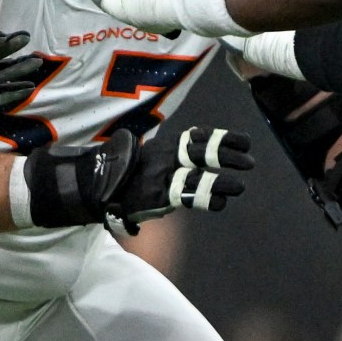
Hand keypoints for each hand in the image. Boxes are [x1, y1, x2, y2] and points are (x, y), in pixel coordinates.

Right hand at [25, 126, 253, 231]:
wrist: (91, 187)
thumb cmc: (117, 175)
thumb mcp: (143, 160)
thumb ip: (163, 159)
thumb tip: (189, 155)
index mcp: (163, 147)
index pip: (197, 138)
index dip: (221, 138)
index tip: (244, 141)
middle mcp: (164, 158)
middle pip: (201, 153)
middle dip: (227, 155)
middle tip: (250, 160)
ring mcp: (161, 178)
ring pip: (198, 177)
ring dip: (222, 182)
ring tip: (240, 186)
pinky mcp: (157, 197)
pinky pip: (186, 197)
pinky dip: (205, 199)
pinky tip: (219, 202)